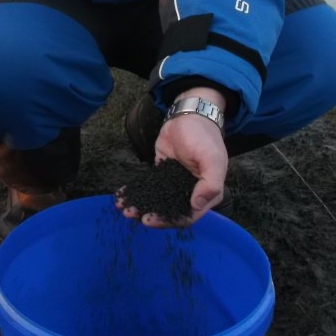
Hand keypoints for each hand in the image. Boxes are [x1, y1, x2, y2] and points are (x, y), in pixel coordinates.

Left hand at [117, 88, 227, 227]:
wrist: (189, 115)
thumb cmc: (204, 137)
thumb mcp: (212, 159)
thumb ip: (210, 183)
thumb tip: (197, 205)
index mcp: (206, 193)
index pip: (187, 216)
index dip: (168, 221)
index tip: (149, 220)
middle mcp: (190, 192)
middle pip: (169, 211)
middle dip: (149, 215)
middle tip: (130, 214)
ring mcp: (174, 183)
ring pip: (157, 200)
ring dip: (141, 205)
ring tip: (123, 207)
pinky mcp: (162, 173)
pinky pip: (149, 186)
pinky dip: (137, 192)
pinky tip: (123, 195)